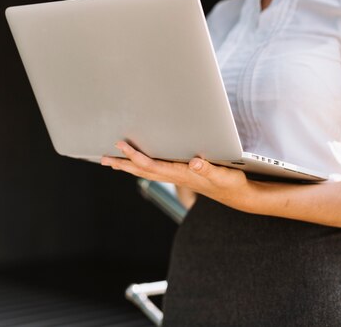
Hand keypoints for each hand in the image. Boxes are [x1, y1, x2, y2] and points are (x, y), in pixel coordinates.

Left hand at [101, 141, 249, 207]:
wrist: (236, 195)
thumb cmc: (231, 183)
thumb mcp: (224, 175)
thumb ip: (209, 168)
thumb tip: (196, 162)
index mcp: (182, 174)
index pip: (152, 165)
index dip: (135, 155)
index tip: (121, 145)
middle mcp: (175, 176)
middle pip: (142, 171)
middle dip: (123, 164)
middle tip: (103, 157)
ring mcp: (176, 177)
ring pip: (146, 172)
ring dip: (127, 167)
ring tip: (110, 162)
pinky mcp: (180, 175)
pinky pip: (154, 171)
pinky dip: (140, 167)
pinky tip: (134, 164)